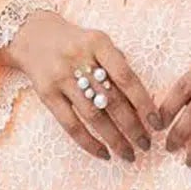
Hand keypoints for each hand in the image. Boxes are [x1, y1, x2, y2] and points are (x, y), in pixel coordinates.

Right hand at [3, 9, 158, 160]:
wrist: (33, 36)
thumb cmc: (76, 43)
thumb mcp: (98, 42)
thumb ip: (119, 65)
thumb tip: (143, 103)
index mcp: (98, 43)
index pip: (127, 78)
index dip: (144, 103)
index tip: (157, 123)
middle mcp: (79, 59)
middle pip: (112, 100)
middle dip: (133, 126)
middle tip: (146, 144)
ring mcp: (60, 77)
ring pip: (93, 116)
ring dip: (114, 139)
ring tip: (129, 153)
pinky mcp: (46, 94)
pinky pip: (70, 124)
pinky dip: (89, 142)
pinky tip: (104, 153)